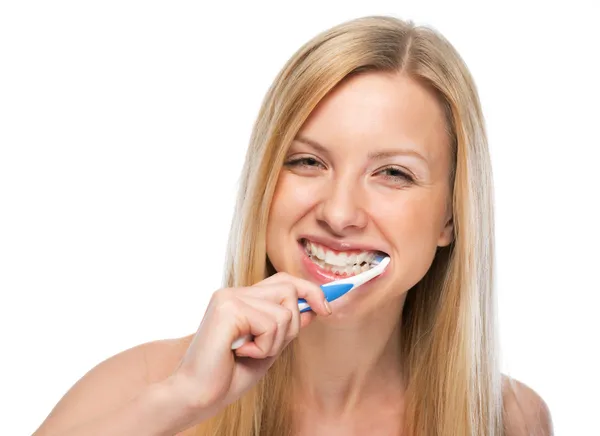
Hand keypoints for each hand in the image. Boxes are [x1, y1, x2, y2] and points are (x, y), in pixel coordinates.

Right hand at [168, 272, 330, 423]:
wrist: (196, 395)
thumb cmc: (228, 376)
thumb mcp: (268, 348)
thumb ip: (285, 326)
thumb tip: (313, 307)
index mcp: (241, 298)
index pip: (283, 280)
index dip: (309, 289)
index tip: (326, 308)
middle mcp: (234, 292)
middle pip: (289, 288)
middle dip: (292, 324)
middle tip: (268, 348)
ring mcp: (230, 297)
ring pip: (284, 311)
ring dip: (275, 342)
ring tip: (249, 353)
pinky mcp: (228, 307)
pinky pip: (271, 323)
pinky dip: (264, 347)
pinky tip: (241, 353)